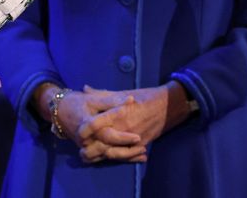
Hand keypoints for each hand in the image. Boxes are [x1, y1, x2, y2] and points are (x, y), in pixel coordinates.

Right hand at [32, 83, 142, 160]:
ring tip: (143, 151)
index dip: (117, 118)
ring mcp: (88, 148)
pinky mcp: (92, 153)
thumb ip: (111, 100)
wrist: (61, 113)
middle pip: (106, 145)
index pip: (102, 125)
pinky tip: (140, 158)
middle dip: (124, 144)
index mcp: (85, 125)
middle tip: (140, 138)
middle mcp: (86, 139)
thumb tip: (130, 100)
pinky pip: (109, 159)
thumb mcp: (93, 99)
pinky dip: (124, 159)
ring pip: (108, 155)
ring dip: (126, 155)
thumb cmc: (78, 103)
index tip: (133, 114)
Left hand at [76, 82, 190, 162]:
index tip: (78, 132)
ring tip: (89, 156)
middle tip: (80, 148)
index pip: (96, 125)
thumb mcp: (122, 92)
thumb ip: (101, 94)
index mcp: (118, 114)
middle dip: (89, 148)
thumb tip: (84, 89)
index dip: (85, 130)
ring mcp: (132, 140)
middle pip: (101, 144)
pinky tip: (106, 157)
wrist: (168, 106)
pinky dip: (114, 158)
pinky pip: (124, 156)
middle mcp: (124, 129)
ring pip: (111, 153)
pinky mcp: (140, 146)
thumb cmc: (144, 96)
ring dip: (99, 156)